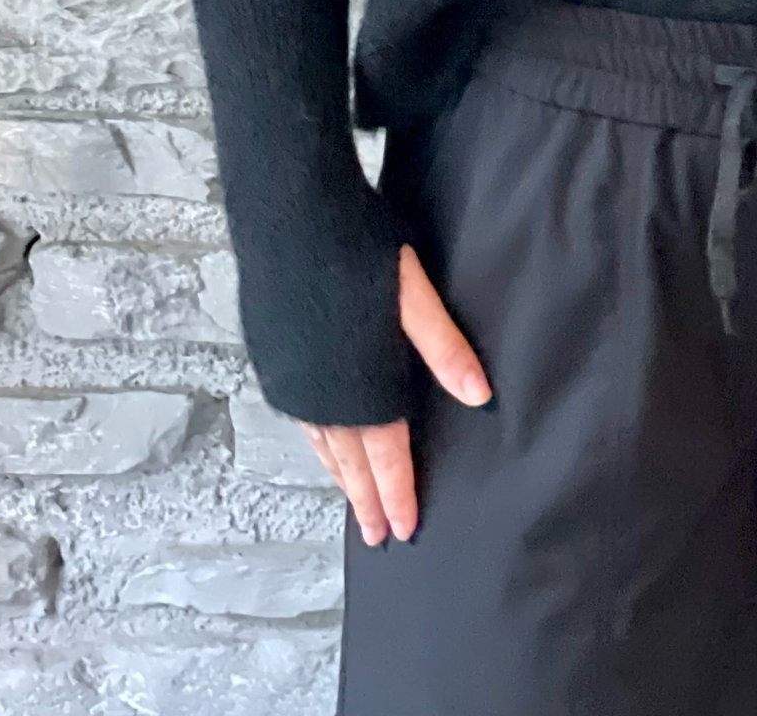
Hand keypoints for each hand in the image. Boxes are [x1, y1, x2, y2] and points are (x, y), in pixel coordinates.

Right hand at [297, 244, 490, 546]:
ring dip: (341, 477)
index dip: (399, 492)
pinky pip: (301, 424)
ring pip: (322, 446)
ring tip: (354, 502)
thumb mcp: (413, 296)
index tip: (405, 529)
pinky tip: (323, 447)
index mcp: (364, 385)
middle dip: (368, 500)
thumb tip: (481, 396)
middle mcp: (324, 396)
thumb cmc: (358, 250)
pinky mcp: (275, 363)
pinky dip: (318, 446)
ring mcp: (295, 382)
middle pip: (351, 462)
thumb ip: (445, 349)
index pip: (387, 456)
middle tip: (378, 537)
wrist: (290, 219)